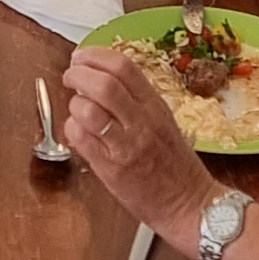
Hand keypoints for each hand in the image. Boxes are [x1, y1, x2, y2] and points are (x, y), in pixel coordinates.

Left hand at [63, 43, 207, 236]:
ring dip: (74, 103)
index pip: (123, 67)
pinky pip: (81, 140)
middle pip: (104, 84)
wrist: (188, 204)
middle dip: (78, 73)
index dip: (96, 55)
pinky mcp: (111, 170)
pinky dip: (72, 128)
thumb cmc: (175, 164)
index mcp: (155, 105)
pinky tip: (78, 130)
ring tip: (76, 106)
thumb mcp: (163, 120)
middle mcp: (141, 122)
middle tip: (71, 76)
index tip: (82, 56)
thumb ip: (136, 99)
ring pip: (89, 111)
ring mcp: (126, 146)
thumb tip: (99, 77)